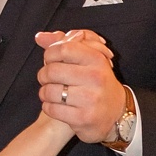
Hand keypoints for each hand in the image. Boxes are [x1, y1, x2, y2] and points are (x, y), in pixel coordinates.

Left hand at [35, 29, 127, 143]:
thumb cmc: (97, 82)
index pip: (64, 48)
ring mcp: (90, 99)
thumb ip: (65, 43)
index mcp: (97, 59)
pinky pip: (52, 109)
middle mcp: (96, 78)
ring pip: (49, 91)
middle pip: (52, 70)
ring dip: (44, 92)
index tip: (50, 60)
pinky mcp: (83, 118)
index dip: (50, 53)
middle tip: (46, 79)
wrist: (116, 113)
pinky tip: (54, 105)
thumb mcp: (89, 58)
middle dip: (43, 75)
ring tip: (50, 93)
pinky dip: (48, 106)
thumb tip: (39, 37)